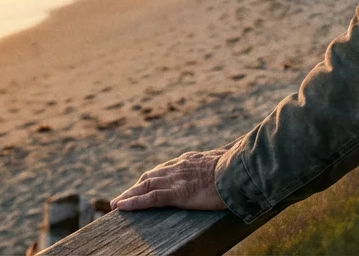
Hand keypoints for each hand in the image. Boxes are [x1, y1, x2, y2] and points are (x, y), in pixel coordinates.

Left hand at [111, 149, 230, 211]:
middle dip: (137, 185)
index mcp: (192, 159)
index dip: (155, 176)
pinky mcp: (176, 193)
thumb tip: (240, 150)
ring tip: (117, 203)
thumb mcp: (233, 159)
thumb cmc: (241, 166)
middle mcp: (180, 166)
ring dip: (129, 194)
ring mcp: (177, 179)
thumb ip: (229, 156)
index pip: (168, 168)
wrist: (241, 170)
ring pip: (145, 186)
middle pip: (152, 175)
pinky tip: (121, 207)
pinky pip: (149, 198)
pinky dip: (133, 202)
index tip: (147, 182)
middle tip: (125, 195)